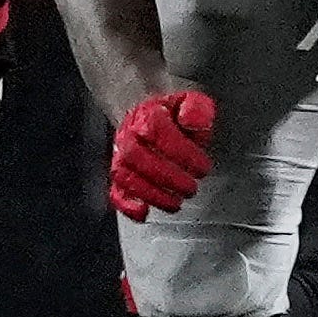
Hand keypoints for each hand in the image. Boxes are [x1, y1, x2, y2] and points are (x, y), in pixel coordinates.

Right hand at [109, 90, 215, 220]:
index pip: (158, 131)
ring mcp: (121, 156)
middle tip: (191, 187)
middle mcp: (129, 135)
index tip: (202, 167)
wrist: (152, 116)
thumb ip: (197, 110)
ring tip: (176, 202)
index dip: (182, 152)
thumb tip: (192, 121)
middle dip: (168, 176)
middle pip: (138, 156)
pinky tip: (144, 213)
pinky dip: (127, 205)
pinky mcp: (120, 175)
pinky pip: (115, 191)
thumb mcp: (193, 103)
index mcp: (148, 115)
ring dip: (152, 193)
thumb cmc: (175, 115)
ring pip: (125, 176)